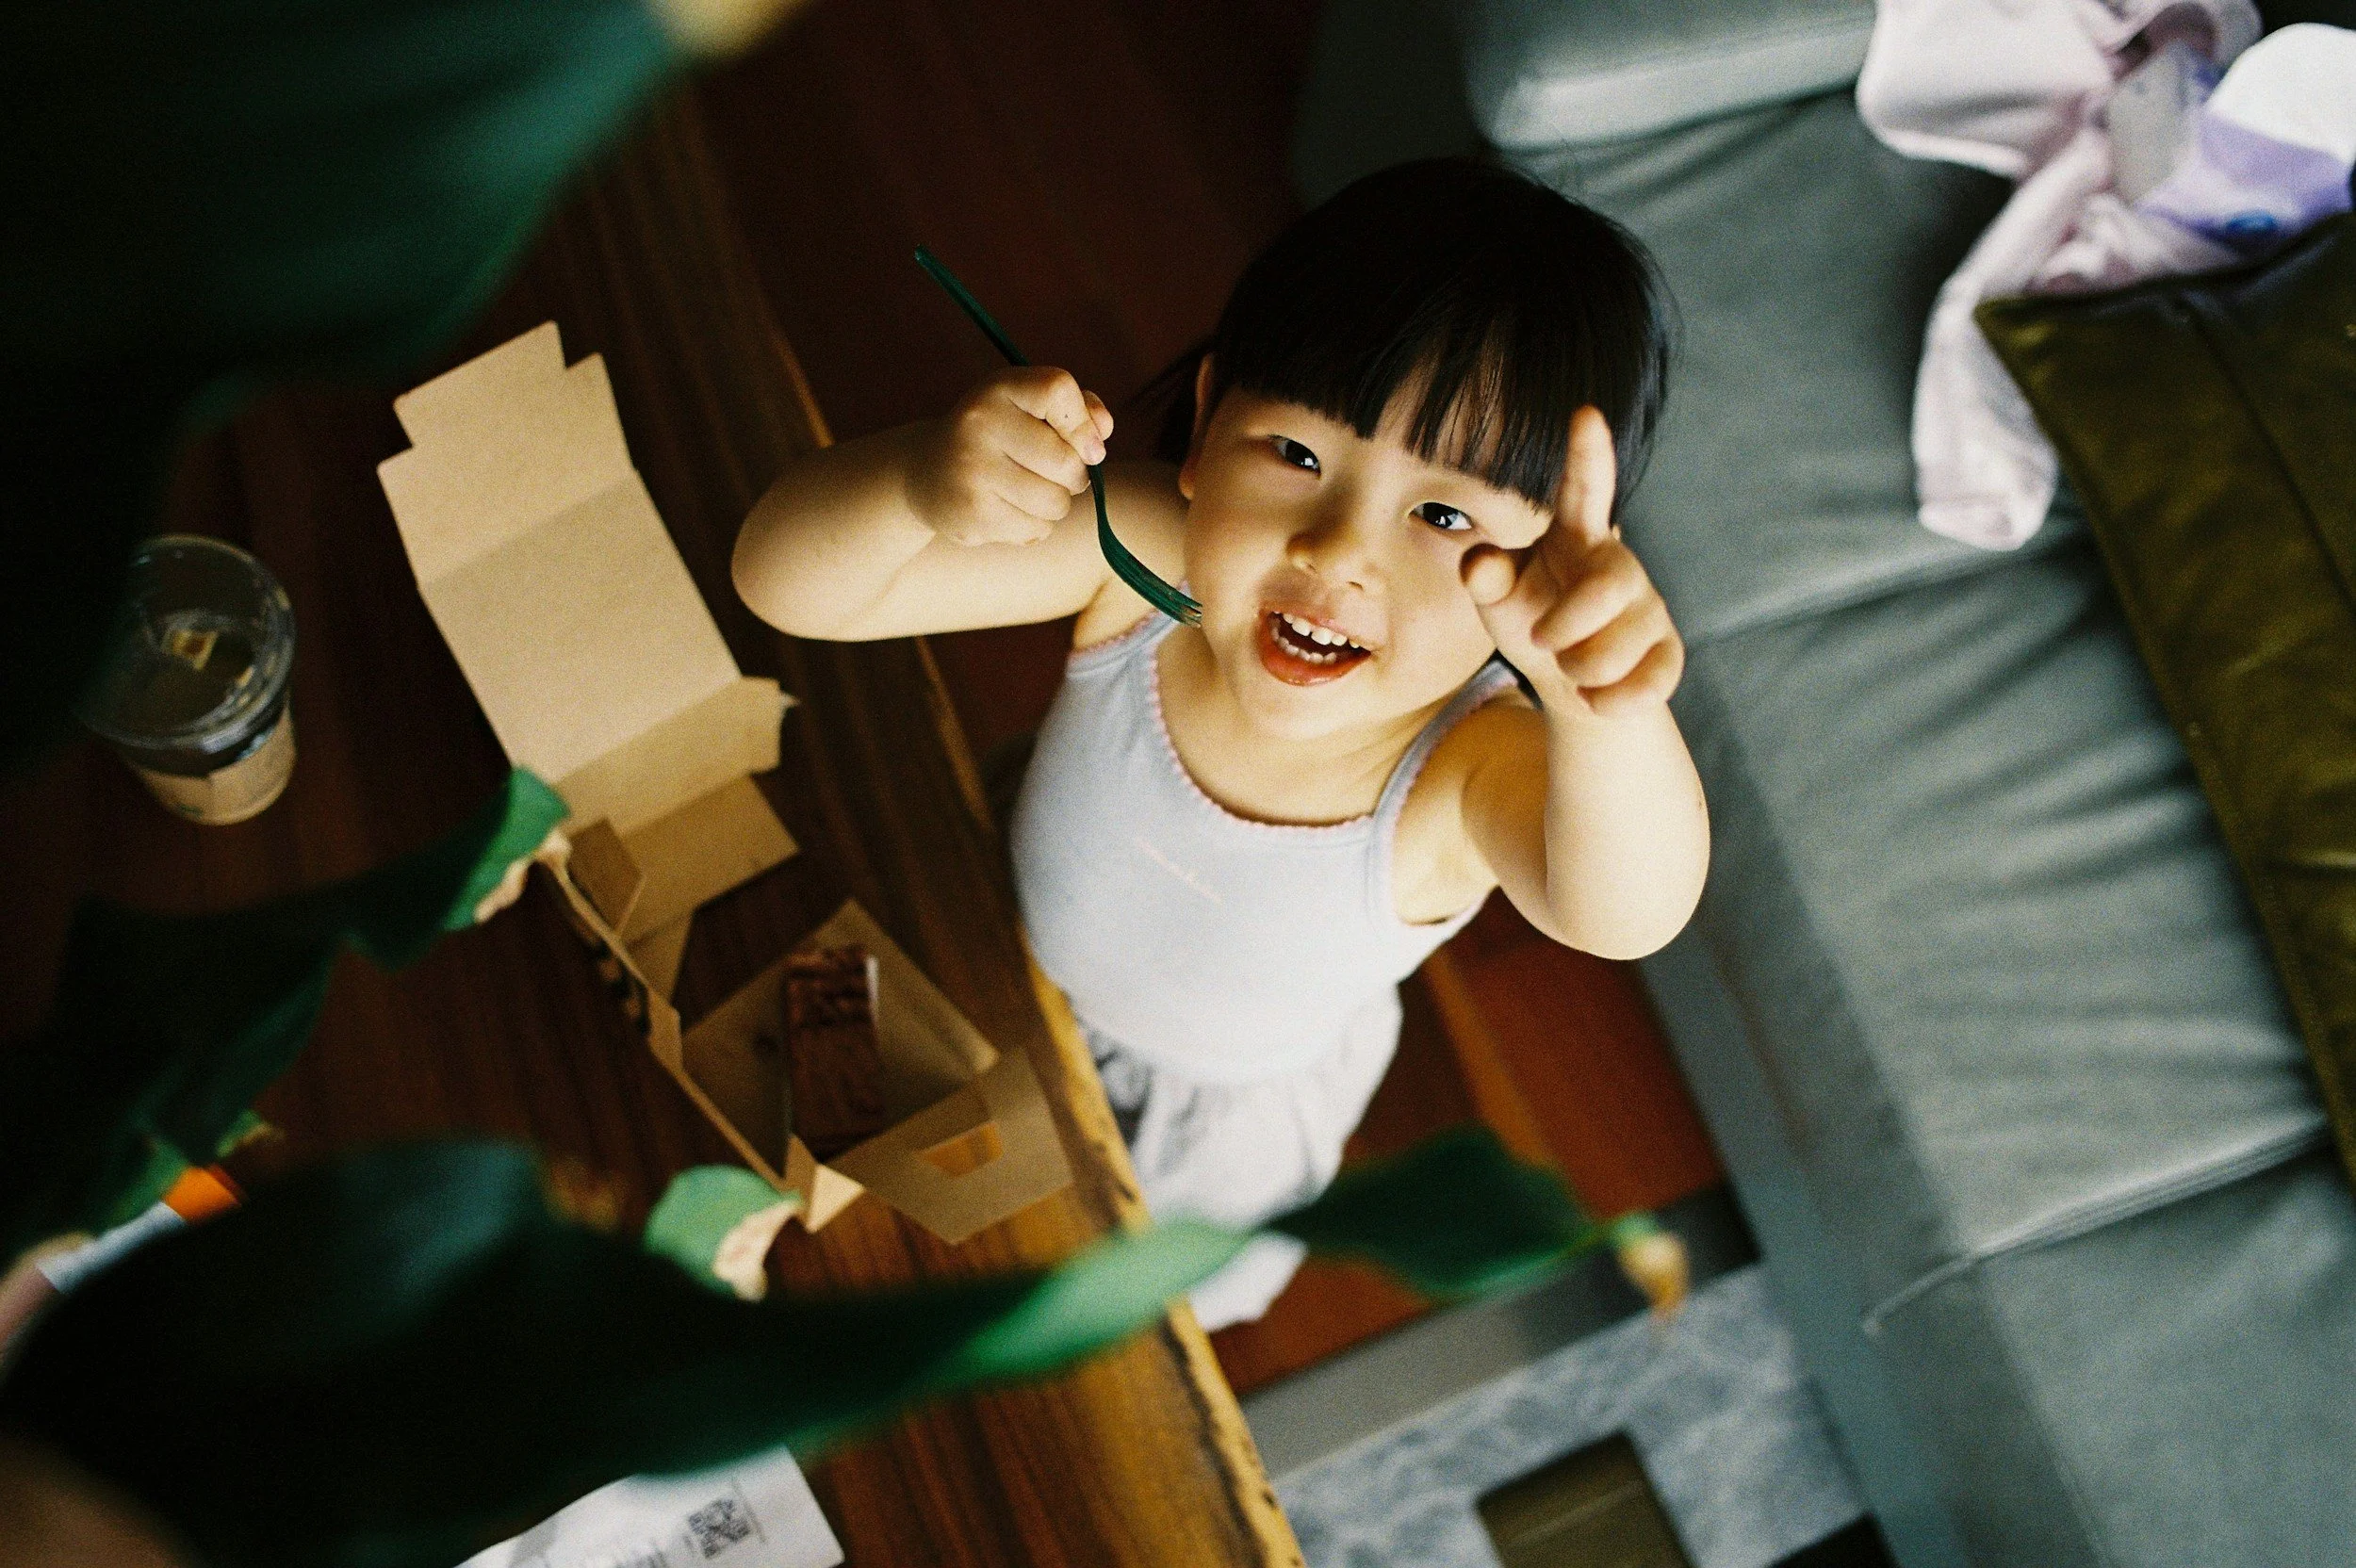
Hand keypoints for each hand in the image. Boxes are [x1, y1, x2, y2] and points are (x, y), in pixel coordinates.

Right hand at [912, 366, 1113, 545]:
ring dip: (1056, 503)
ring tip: (1030, 491)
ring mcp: (972, 471)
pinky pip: (1037, 529)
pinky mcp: (972, 516)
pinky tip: (1009, 509)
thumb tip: (1103, 431)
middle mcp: (979, 423)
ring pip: (1056, 502)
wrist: (925, 473)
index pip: (1056, 390)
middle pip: (1066, 461)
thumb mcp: (1028, 408)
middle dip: (1075, 475)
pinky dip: (1035, 525)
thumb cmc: (997, 435)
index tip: (1089, 445)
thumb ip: (1076, 409)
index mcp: (997, 389)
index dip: (1084, 421)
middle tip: (1056, 473)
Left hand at [1462, 406, 1683, 718]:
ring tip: (1569, 667)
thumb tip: (1479, 563)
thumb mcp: (1498, 595)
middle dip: (1563, 627)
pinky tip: (1594, 698)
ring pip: (1617, 648)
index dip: (1586, 454)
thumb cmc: (1533, 616)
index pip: (1584, 489)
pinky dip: (1608, 701)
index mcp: (1576, 536)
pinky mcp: (1668, 653)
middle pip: (1604, 590)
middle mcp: (1619, 564)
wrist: (1573, 682)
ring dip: (1579, 670)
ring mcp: (1649, 608)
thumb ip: (1484, 573)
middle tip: (1542, 640)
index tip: (1584, 413)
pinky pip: (1647, 683)